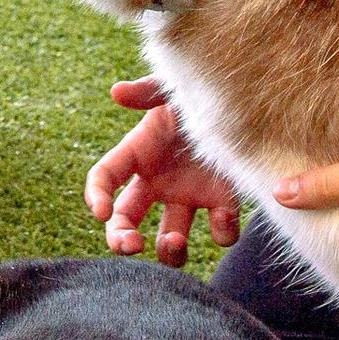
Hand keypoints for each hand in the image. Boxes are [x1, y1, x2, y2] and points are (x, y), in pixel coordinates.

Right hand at [83, 77, 241, 266]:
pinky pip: (220, 232)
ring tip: (174, 242)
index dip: (96, 195)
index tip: (101, 212)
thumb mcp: (172, 89)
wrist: (242, 100)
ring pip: (170, 239)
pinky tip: (222, 216)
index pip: (104, 178)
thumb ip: (147, 92)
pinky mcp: (222, 204)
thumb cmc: (197, 92)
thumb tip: (116, 92)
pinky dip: (222, 232)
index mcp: (138, 153)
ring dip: (168, 250)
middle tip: (131, 245)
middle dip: (120, 239)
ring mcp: (188, 197)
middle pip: (126, 219)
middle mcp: (158, 182)